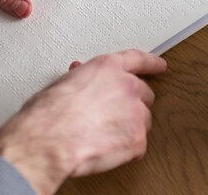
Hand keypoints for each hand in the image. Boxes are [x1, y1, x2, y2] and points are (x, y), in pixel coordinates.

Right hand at [0, 50, 166, 194]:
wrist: (48, 140)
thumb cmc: (48, 113)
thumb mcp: (62, 84)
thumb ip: (81, 78)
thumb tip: (81, 78)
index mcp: (108, 68)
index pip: (137, 60)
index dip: (151, 63)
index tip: (159, 66)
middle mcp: (126, 86)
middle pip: (144, 94)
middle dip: (131, 103)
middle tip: (112, 114)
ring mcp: (135, 114)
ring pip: (142, 121)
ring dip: (128, 127)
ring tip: (103, 134)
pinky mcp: (137, 140)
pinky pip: (137, 145)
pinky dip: (125, 149)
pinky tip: (105, 148)